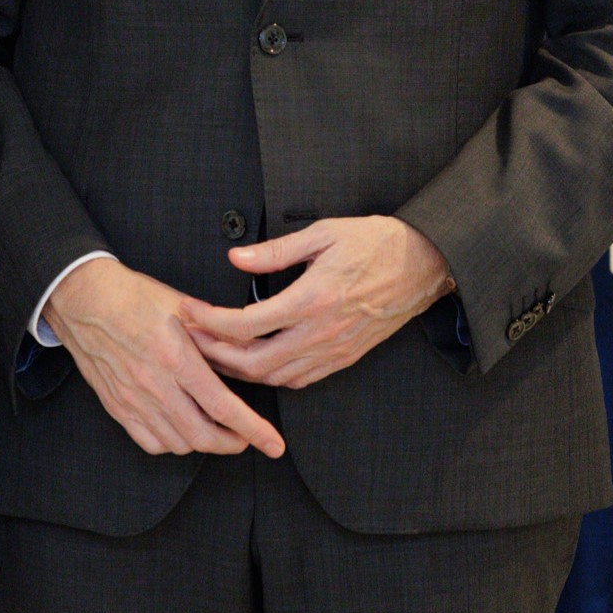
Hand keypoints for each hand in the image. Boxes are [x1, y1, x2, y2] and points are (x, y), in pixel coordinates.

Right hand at [42, 258, 283, 457]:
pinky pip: (151, 442)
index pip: (222, 406)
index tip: (273, 444)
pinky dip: (173, 443)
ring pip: (179, 443)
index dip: (253, 429)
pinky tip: (182, 428)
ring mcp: (132, 400)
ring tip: (216, 428)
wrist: (83, 299)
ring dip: (204, 442)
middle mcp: (153, 384)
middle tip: (247, 438)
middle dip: (233, 443)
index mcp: (175, 357)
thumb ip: (218, 336)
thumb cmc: (133, 297)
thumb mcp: (183, 308)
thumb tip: (252, 355)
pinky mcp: (117, 407)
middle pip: (203, 435)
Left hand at [179, 216, 452, 390]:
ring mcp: (335, 349)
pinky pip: (301, 379)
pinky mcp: (345, 357)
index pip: (246, 324)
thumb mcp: (323, 233)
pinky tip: (257, 361)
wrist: (424, 263)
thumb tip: (235, 258)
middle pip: (254, 363)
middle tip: (192, 337)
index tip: (187, 311)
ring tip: (216, 350)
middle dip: (215, 354)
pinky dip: (272, 376)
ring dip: (241, 370)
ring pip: (276, 377)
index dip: (209, 322)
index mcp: (312, 299)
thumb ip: (275, 251)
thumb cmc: (375, 242)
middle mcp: (321, 332)